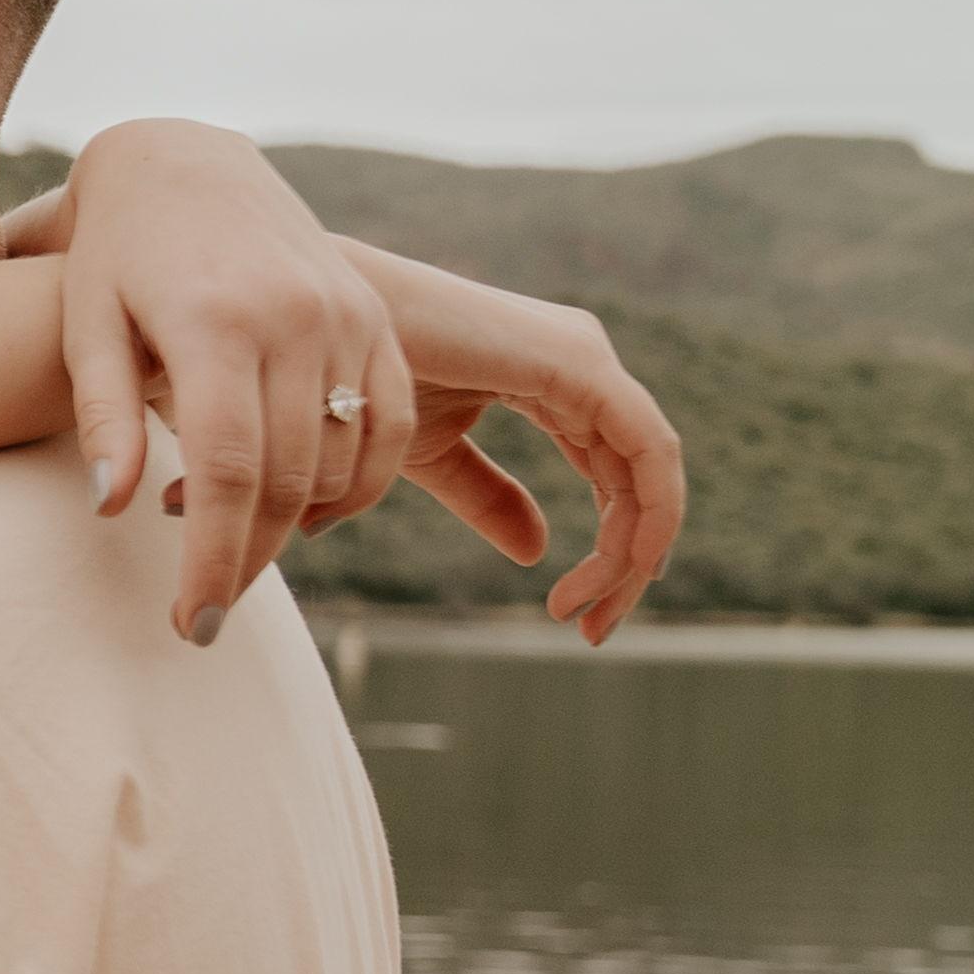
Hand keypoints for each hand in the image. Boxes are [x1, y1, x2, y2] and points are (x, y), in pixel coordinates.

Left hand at [13, 125, 425, 641]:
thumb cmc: (114, 256)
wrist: (182, 164)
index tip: (191, 623)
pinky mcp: (374, 315)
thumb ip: (101, 416)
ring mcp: (347, 313)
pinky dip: (358, 483)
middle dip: (246, 561)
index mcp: (216, 322)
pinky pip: (388, 424)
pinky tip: (302, 511)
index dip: (214, 558)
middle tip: (202, 616)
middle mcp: (295, 317)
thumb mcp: (84, 325)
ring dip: (294, 526)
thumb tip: (112, 508)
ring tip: (232, 551)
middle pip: (287, 478)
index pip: (227, 471)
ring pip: (343, 461)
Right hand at [341, 248, 688, 641]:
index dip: (611, 550)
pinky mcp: (583, 363)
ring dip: (633, 554)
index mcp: (556, 381)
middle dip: (627, 565)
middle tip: (592, 632)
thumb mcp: (435, 457)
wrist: (320, 341)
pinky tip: (622, 565)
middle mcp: (583, 365)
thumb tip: (537, 552)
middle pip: (640, 479)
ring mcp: (587, 357)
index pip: (614, 474)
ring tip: (587, 613)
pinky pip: (649, 449)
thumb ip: (489, 499)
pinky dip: (650, 512)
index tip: (572, 615)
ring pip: (653, 471)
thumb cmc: (362, 385)